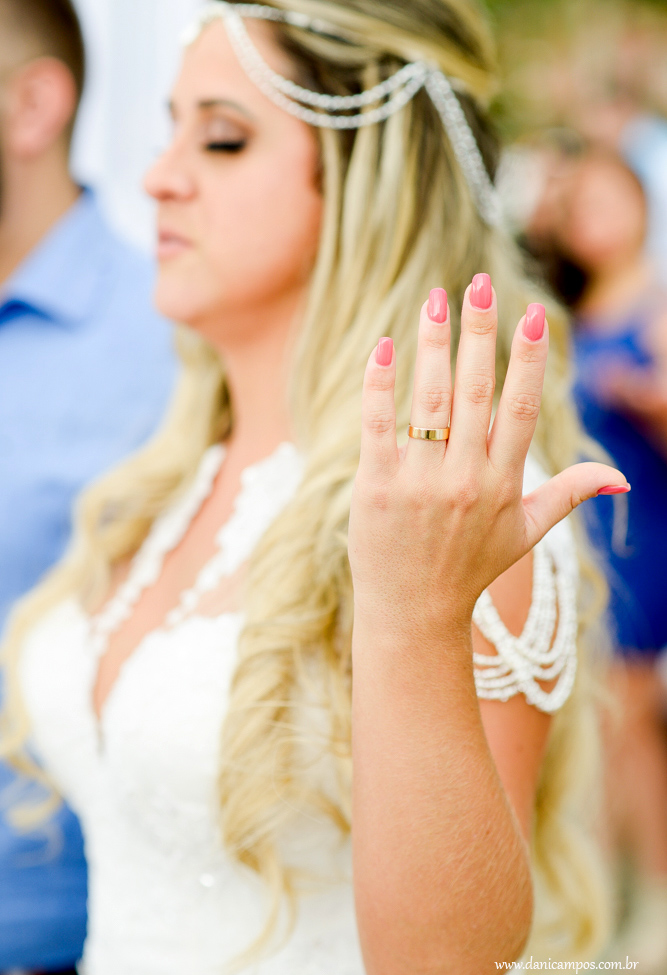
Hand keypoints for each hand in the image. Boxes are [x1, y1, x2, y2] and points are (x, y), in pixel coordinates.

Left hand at [348, 276, 629, 635]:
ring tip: (435, 299)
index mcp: (503, 484)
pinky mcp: (377, 487)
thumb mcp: (526, 534)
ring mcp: (419, 483)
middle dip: (480, 333)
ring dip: (432, 345)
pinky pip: (378, 427)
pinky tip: (384, 347)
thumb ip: (569, 495)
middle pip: (476, 392)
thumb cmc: (469, 568)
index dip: (528, 359)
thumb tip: (622, 477)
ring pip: (430, 401)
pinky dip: (379, 386)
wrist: (413, 613)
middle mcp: (465, 479)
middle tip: (478, 284)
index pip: (520, 409)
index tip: (533, 313)